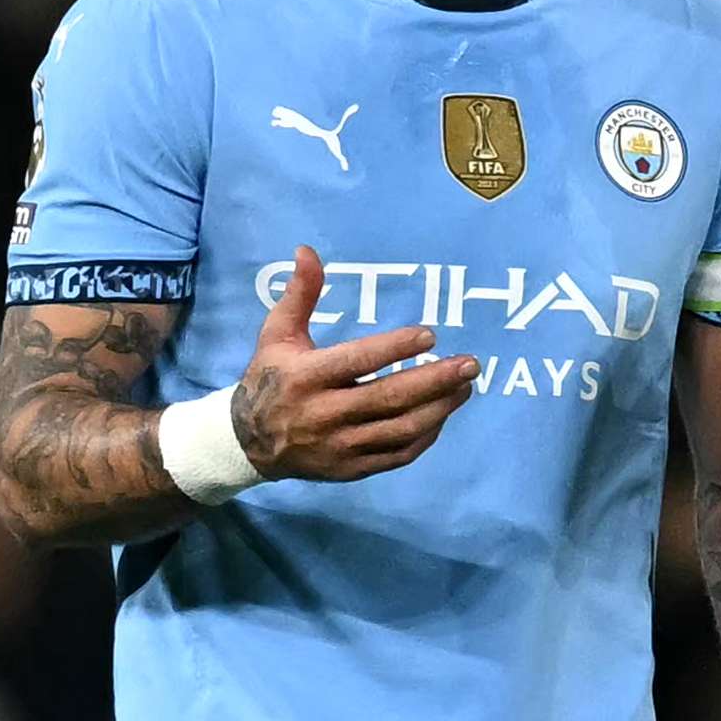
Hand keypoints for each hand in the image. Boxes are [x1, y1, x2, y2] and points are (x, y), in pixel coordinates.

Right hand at [234, 246, 480, 480]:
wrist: (250, 444)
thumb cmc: (270, 379)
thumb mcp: (277, 334)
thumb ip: (300, 294)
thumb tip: (307, 251)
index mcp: (306, 377)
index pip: (357, 362)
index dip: (394, 349)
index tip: (430, 335)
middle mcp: (324, 414)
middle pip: (389, 398)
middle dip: (435, 381)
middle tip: (470, 364)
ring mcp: (340, 446)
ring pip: (400, 429)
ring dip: (439, 408)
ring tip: (465, 386)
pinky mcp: (351, 469)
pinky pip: (397, 455)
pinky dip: (425, 436)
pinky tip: (443, 414)